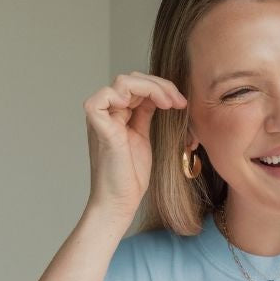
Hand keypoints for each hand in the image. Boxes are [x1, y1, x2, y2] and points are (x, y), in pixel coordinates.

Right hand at [82, 71, 188, 222]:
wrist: (120, 201)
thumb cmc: (130, 176)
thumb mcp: (143, 136)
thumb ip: (145, 113)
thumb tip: (159, 94)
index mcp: (118, 114)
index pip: (138, 86)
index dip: (161, 88)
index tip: (181, 102)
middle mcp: (108, 113)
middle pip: (132, 80)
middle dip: (159, 85)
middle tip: (179, 101)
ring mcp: (102, 118)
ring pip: (122, 82)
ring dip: (150, 87)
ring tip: (168, 103)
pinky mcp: (98, 127)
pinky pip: (103, 97)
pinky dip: (123, 94)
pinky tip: (140, 106)